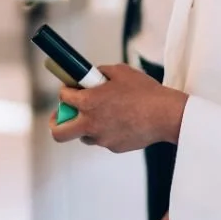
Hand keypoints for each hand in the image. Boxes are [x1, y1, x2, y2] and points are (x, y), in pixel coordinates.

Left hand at [48, 64, 187, 152]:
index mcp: (89, 102)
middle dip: (56, 122)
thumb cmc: (144, 90)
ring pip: (83, 136)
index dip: (65, 90)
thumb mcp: (120, 71)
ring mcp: (102, 138)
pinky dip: (106, 131)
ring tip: (100, 114)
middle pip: (59, 132)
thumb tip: (92, 76)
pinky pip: (103, 139)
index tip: (69, 89)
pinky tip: (121, 121)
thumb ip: (101, 73)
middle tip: (61, 115)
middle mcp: (90, 123)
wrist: (165, 114)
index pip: (64, 97)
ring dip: (85, 126)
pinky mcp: (114, 147)